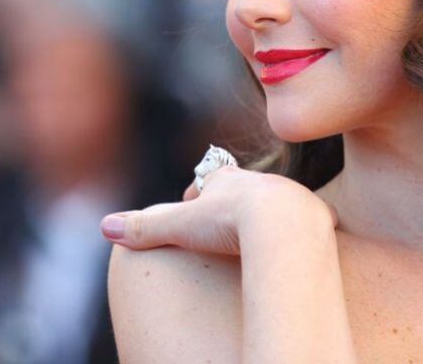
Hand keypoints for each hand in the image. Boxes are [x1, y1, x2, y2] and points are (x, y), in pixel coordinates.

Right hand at [99, 166, 336, 254]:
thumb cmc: (232, 221)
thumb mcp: (181, 224)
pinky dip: (302, 228)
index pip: (210, 181)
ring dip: (269, 213)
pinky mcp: (317, 217)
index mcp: (228, 181)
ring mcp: (291, 196)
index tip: (192, 206)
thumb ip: (146, 226)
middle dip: (235, 200)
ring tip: (262, 234)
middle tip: (227, 220)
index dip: (200, 195)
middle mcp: (261, 182)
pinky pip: (310, 220)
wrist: (285, 223)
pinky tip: (299, 241)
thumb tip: (106, 227)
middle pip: (245, 188)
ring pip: (278, 200)